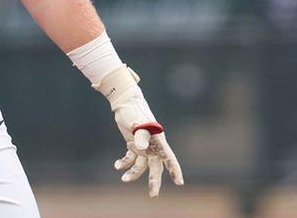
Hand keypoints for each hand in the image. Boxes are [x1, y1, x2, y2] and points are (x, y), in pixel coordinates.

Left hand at [97, 67, 184, 196]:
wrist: (124, 102)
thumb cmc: (133, 111)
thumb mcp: (136, 122)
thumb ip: (139, 135)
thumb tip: (140, 149)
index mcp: (158, 140)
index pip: (169, 157)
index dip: (174, 170)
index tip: (179, 182)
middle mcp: (152, 145)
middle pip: (156, 167)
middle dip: (154, 181)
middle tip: (153, 195)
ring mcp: (143, 146)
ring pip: (141, 165)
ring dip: (133, 173)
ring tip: (123, 178)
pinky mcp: (133, 145)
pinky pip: (130, 159)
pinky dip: (124, 163)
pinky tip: (117, 165)